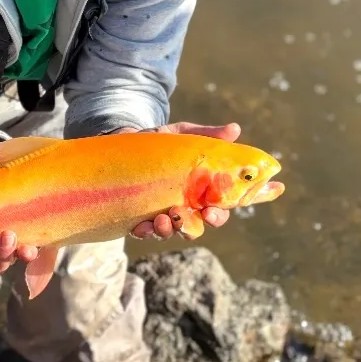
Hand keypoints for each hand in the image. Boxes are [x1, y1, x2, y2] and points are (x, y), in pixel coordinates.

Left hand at [114, 121, 240, 240]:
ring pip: (169, 232)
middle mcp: (182, 207)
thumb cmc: (161, 142)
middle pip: (193, 228)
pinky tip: (140, 226)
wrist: (125, 141)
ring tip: (161, 219)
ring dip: (166, 230)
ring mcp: (161, 214)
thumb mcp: (182, 134)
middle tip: (181, 217)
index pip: (216, 210)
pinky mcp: (138, 216)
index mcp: (198, 192)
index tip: (209, 212)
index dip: (217, 215)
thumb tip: (235, 129)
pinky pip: (143, 231)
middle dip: (190, 228)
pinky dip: (144, 231)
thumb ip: (208, 134)